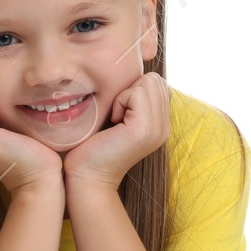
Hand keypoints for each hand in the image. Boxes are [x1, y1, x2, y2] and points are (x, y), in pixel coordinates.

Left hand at [62, 72, 169, 191]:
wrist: (87, 177)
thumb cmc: (92, 147)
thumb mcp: (118, 119)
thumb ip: (131, 100)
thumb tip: (130, 73)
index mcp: (160, 123)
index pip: (157, 82)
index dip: (134, 89)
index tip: (118, 113)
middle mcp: (164, 126)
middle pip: (155, 79)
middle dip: (131, 89)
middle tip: (117, 115)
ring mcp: (157, 128)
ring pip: (148, 82)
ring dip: (125, 95)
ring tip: (115, 119)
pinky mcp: (145, 128)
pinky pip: (136, 92)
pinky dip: (120, 101)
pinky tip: (113, 122)